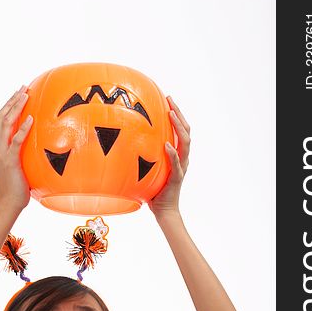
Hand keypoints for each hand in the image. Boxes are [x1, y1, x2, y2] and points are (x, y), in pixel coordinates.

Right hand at [0, 85, 33, 210]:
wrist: (7, 203)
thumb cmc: (13, 188)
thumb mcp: (12, 168)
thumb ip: (15, 157)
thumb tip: (25, 152)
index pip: (0, 120)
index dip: (8, 105)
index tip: (19, 93)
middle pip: (1, 116)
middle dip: (12, 100)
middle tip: (23, 87)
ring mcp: (0, 152)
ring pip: (6, 123)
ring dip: (16, 107)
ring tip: (26, 95)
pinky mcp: (9, 160)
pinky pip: (16, 140)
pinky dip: (23, 128)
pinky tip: (31, 119)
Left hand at [148, 96, 190, 217]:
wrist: (163, 211)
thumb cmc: (153, 191)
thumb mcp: (148, 169)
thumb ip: (144, 156)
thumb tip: (125, 143)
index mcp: (178, 156)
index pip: (182, 131)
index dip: (178, 115)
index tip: (169, 100)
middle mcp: (183, 159)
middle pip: (187, 132)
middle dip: (179, 114)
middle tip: (170, 99)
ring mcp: (182, 168)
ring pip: (185, 143)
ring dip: (178, 127)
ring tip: (171, 114)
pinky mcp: (177, 178)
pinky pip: (177, 164)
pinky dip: (173, 154)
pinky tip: (167, 145)